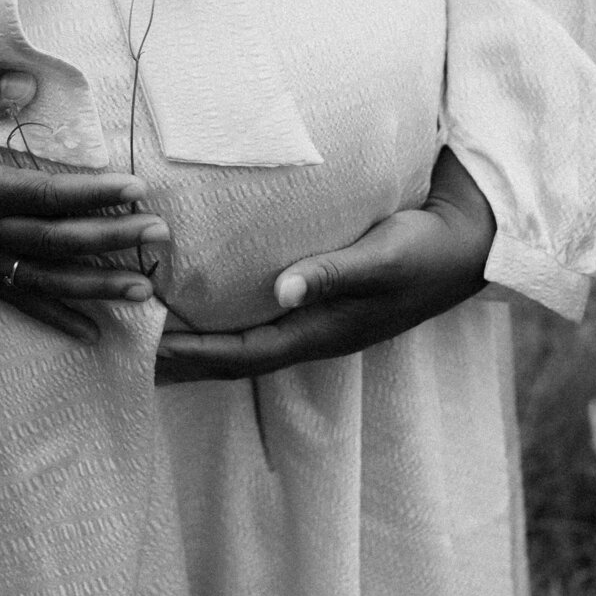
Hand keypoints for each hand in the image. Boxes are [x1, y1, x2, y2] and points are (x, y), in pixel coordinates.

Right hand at [0, 69, 168, 343]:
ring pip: (46, 279)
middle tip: (161, 233)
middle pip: (58, 242)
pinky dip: (55, 315)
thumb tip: (27, 83)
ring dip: (97, 286)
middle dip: (112, 240)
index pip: (47, 194)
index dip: (94, 193)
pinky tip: (91, 330)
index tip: (137, 188)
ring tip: (145, 289)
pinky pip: (18, 298)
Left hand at [154, 147, 493, 383]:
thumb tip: (282, 291)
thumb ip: (333, 273)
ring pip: (243, 337)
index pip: (239, 355)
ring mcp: (317, 317)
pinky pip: (259, 314)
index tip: (141, 348)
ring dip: (197, 336)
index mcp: (321, 333)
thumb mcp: (382, 257)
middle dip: (180, 355)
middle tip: (124, 342)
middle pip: (232, 355)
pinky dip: (223, 311)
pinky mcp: (321, 294)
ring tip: (148, 325)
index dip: (189, 355)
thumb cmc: (427, 248)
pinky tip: (202, 293)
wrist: (471, 241)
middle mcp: (312, 332)